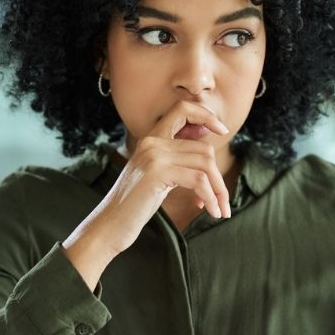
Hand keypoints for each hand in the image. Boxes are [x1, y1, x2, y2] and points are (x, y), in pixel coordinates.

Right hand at [79, 100, 231, 254]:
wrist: (109, 225)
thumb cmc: (135, 205)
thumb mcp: (157, 176)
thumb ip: (177, 159)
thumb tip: (206, 148)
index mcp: (151, 139)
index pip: (183, 109)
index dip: (206, 115)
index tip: (222, 130)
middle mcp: (152, 142)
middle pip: (204, 148)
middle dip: (219, 177)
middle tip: (224, 202)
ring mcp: (153, 156)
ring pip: (205, 164)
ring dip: (219, 190)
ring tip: (220, 210)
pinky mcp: (156, 173)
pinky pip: (199, 180)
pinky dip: (211, 197)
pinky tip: (211, 211)